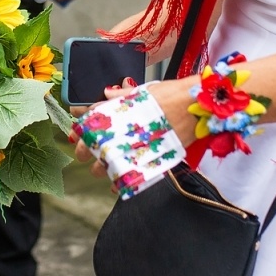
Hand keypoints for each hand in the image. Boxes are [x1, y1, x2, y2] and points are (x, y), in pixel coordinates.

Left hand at [71, 76, 197, 173]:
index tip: (74, 134)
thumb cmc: (175, 94)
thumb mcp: (147, 91)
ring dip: (102, 168)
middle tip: (82, 154)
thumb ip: (125, 95)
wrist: (200, 105)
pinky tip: (116, 185)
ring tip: (98, 170)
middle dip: (87, 150)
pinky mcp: (154, 158)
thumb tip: (107, 94)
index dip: (82, 128)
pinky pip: (133, 175)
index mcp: (125, 109)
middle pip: (100, 143)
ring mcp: (141, 144)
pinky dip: (123, 181)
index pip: (96, 118)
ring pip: (112, 162)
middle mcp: (130, 128)